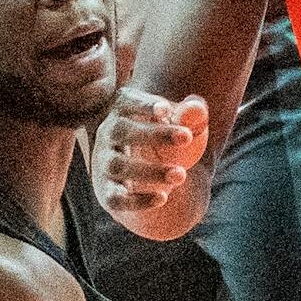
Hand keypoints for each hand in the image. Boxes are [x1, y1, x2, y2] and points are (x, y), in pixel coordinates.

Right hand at [92, 89, 207, 215]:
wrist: (146, 173)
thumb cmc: (165, 137)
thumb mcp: (179, 121)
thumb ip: (192, 112)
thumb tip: (196, 108)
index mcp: (122, 108)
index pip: (128, 101)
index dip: (144, 105)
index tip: (166, 109)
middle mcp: (107, 133)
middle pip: (121, 131)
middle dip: (155, 135)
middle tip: (188, 138)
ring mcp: (104, 162)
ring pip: (117, 165)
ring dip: (150, 170)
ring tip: (181, 174)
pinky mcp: (107, 191)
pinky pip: (115, 197)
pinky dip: (137, 200)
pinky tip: (163, 197)